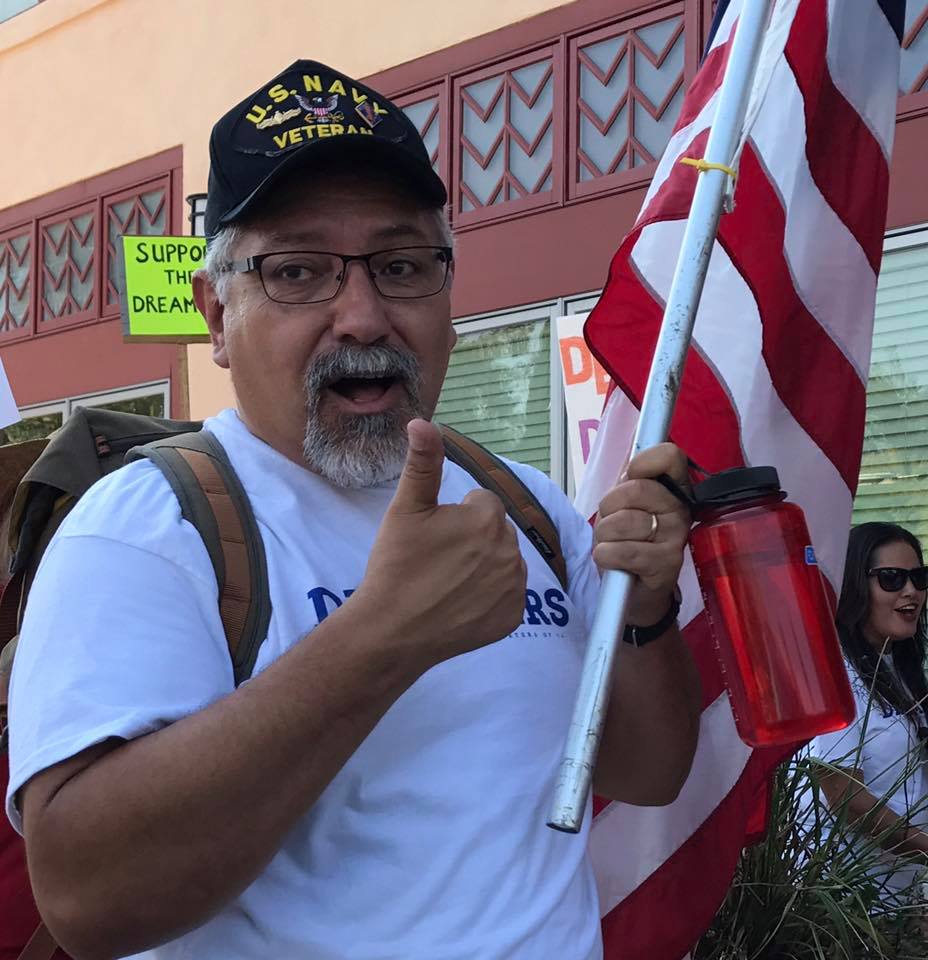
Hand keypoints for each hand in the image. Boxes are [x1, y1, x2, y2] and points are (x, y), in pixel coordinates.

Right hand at [355, 419, 526, 666]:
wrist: (392, 631)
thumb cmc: (396, 566)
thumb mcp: (405, 510)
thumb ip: (422, 463)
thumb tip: (422, 422)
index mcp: (487, 518)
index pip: (482, 503)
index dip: (455, 517)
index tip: (432, 537)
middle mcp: (510, 550)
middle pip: (494, 532)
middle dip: (472, 540)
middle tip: (437, 561)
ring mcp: (514, 587)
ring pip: (503, 562)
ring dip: (483, 566)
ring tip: (447, 583)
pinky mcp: (513, 617)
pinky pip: (507, 596)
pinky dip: (489, 598)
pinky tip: (460, 604)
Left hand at [593, 443, 690, 625]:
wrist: (635, 593)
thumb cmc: (628, 541)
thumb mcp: (625, 505)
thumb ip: (629, 476)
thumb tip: (633, 442)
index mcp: (674, 489)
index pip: (670, 456)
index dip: (643, 462)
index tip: (631, 475)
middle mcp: (680, 510)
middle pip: (635, 489)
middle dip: (608, 507)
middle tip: (612, 523)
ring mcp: (676, 538)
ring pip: (623, 521)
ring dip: (604, 534)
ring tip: (613, 544)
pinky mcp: (666, 565)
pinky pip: (623, 551)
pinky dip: (605, 555)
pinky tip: (611, 560)